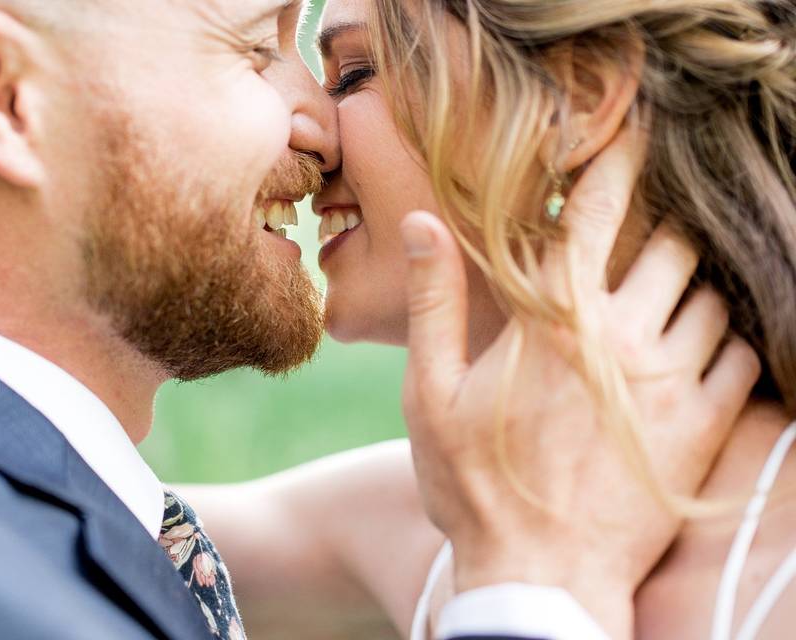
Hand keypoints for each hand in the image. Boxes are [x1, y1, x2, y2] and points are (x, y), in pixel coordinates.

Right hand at [399, 124, 760, 637]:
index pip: (596, 214)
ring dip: (687, 284)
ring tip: (656, 297)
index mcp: (553, 321)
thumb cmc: (474, 483)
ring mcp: (672, 383)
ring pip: (709, 294)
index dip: (613, 166)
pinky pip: (738, 356)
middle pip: (669, 244)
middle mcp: (623, 338)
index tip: (626, 138)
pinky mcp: (704, 427)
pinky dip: (721, 338)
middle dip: (653, 231)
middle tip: (630, 242)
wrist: (539, 575)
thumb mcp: (430, 392)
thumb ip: (435, 301)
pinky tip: (688, 351)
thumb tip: (425, 223)